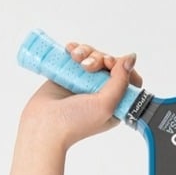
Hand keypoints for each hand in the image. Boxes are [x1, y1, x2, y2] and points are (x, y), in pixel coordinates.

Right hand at [22, 40, 142, 148]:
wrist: (44, 124)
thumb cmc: (75, 122)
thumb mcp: (106, 105)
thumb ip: (121, 81)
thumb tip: (131, 58)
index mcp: (115, 103)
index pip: (128, 78)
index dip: (122, 67)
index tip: (110, 66)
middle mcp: (101, 92)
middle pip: (110, 63)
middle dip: (100, 58)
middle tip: (88, 67)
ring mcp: (85, 82)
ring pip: (93, 56)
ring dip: (86, 52)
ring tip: (75, 60)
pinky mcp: (69, 74)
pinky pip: (77, 55)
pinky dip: (75, 49)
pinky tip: (69, 51)